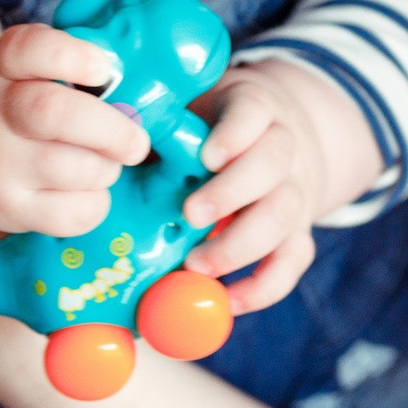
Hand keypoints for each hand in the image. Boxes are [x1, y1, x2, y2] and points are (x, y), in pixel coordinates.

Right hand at [0, 0, 150, 243]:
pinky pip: (71, 213)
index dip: (70, 55)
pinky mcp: (8, 209)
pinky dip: (94, 203)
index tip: (104, 64)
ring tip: (109, 156)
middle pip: (53, 115)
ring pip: (73, 169)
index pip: (29, 48)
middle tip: (137, 136)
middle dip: (109, 126)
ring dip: (107, 165)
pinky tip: (88, 187)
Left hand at [181, 60, 385, 313]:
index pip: (253, 111)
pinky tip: (229, 300)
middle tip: (191, 216)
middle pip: (273, 163)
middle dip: (232, 193)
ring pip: (286, 213)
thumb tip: (109, 151)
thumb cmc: (215, 127)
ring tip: (197, 265)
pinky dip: (265, 286)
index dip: (234, 134)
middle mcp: (283, 147)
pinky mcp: (298, 231)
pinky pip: (294, 260)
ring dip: (241, 244)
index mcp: (254, 107)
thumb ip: (161, 126)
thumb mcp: (195, 108)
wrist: (278, 138)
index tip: (207, 158)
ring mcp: (295, 190)